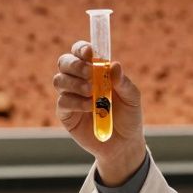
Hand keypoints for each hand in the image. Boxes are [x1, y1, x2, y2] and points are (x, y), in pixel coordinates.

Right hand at [53, 40, 146, 183]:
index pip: (80, 52)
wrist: (124, 144)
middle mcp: (79, 80)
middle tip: (89, 74)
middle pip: (64, 62)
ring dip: (74, 83)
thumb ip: (123, 82)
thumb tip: (114, 65)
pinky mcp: (66, 114)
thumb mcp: (132, 98)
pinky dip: (76, 102)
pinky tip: (90, 107)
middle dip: (74, 64)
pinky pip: (63, 102)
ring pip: (59, 80)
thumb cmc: (128, 117)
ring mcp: (71, 96)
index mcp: (95, 70)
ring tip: (91, 92)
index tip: (89, 53)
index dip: (81, 49)